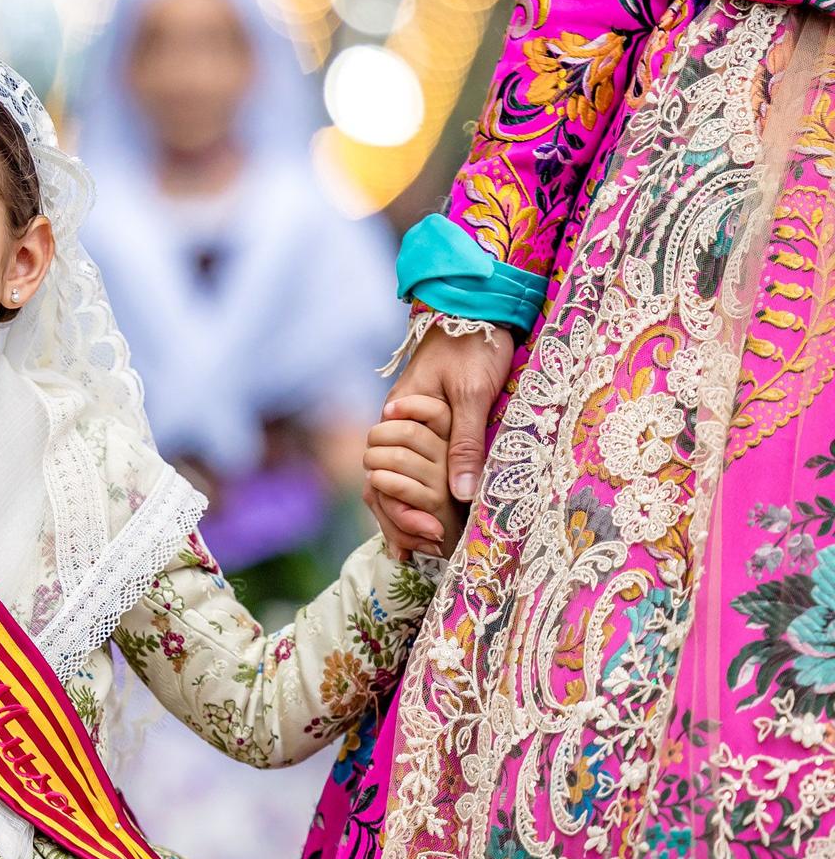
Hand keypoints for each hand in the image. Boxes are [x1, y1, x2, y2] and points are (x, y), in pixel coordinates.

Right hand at [368, 321, 512, 556]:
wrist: (475, 308)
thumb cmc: (473, 346)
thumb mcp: (472, 395)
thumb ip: (464, 443)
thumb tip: (461, 494)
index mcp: (398, 416)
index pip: (383, 474)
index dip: (400, 510)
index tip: (427, 535)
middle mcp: (396, 424)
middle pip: (384, 482)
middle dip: (399, 519)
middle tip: (427, 550)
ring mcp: (410, 425)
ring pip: (396, 477)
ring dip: (407, 510)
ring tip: (425, 546)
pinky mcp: (428, 425)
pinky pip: (415, 465)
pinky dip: (419, 495)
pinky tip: (430, 520)